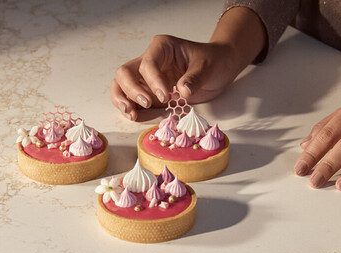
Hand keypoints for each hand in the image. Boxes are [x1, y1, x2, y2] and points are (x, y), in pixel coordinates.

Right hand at [111, 35, 240, 120]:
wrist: (219, 68)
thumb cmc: (213, 61)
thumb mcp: (208, 66)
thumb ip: (194, 78)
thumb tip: (183, 91)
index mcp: (161, 47)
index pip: (147, 63)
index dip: (153, 81)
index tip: (165, 96)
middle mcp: (149, 60)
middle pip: (125, 73)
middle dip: (131, 90)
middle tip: (146, 104)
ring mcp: (146, 77)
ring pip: (121, 85)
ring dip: (122, 100)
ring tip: (131, 113)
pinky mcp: (149, 92)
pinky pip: (132, 99)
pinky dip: (131, 109)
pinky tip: (136, 117)